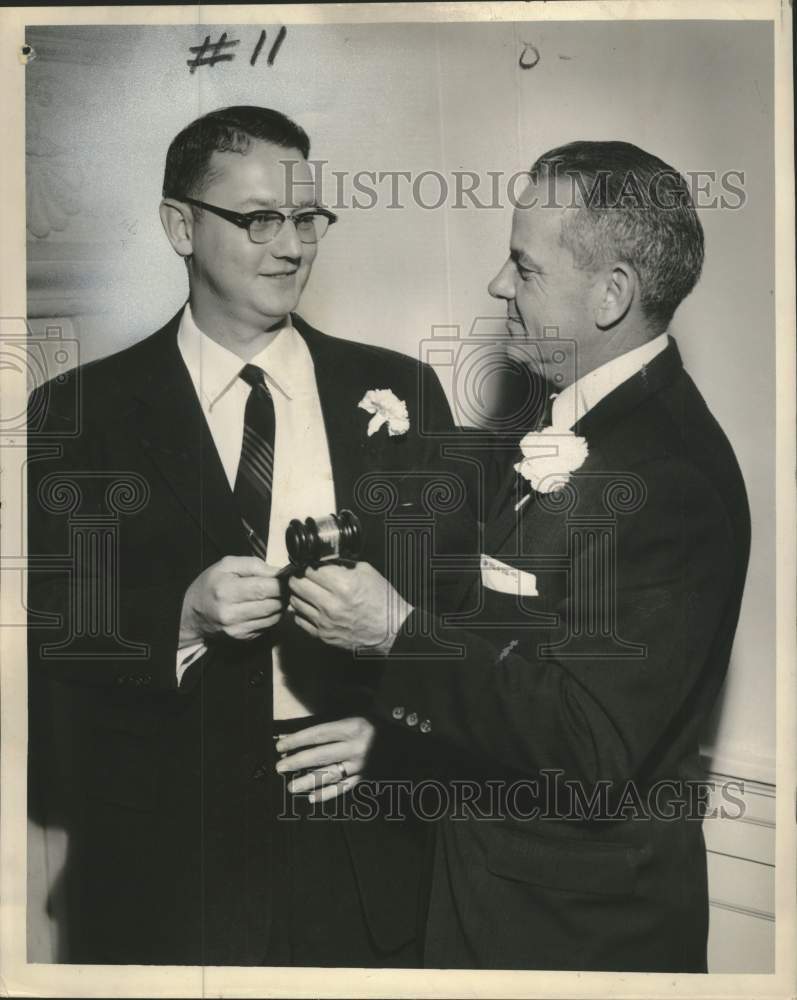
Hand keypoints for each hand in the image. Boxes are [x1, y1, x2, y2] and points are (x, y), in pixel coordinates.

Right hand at [179, 556, 283, 644]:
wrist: (193, 614)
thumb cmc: (211, 585)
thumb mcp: (226, 565)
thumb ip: (254, 565)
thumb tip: (279, 572)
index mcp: (226, 590)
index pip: (264, 588)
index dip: (280, 583)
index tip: (285, 578)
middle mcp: (231, 613)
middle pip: (272, 604)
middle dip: (283, 594)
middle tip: (283, 586)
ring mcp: (237, 628)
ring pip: (274, 617)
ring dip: (280, 605)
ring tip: (274, 595)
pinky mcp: (243, 637)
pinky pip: (268, 626)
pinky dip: (272, 616)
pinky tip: (266, 607)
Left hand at [274, 717, 374, 802]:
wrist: (407, 742)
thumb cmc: (378, 722)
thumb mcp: (360, 711)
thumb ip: (337, 712)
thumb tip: (308, 718)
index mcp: (353, 727)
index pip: (319, 733)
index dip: (298, 739)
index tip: (280, 744)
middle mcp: (357, 747)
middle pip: (321, 755)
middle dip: (298, 761)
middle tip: (279, 767)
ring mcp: (362, 765)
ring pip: (330, 775)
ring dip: (308, 782)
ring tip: (291, 787)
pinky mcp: (366, 778)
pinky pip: (343, 788)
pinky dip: (327, 794)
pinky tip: (311, 798)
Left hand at [288, 562, 412, 654]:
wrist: (392, 630)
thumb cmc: (383, 602)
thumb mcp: (367, 573)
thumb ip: (343, 565)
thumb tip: (324, 561)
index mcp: (343, 585)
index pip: (310, 570)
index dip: (307, 565)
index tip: (308, 565)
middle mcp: (331, 604)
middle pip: (297, 585)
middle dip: (298, 577)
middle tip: (301, 575)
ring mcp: (325, 622)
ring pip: (295, 602)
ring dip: (298, 594)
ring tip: (305, 590)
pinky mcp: (324, 636)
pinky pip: (300, 620)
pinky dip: (302, 612)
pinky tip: (309, 607)